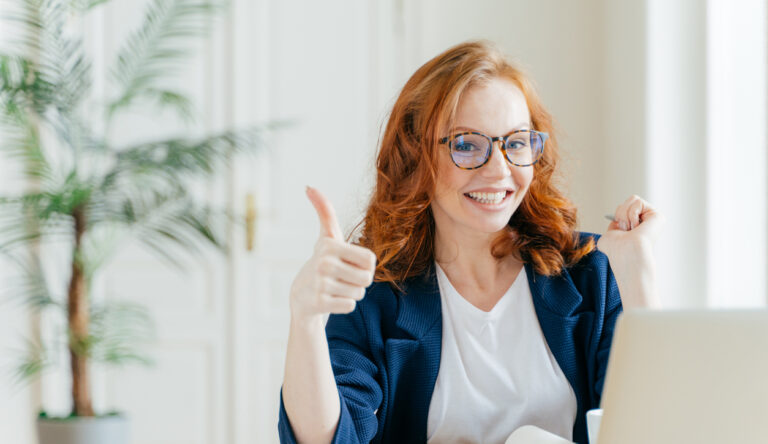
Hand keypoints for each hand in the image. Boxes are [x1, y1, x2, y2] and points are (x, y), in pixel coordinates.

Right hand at [289, 186, 376, 323]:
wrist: (301, 295)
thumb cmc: (323, 262)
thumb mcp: (327, 236)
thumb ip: (324, 212)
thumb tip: (309, 187)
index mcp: (330, 245)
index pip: (371, 260)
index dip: (364, 265)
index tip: (349, 263)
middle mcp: (324, 263)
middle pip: (367, 279)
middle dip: (358, 282)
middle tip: (342, 278)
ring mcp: (320, 284)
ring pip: (359, 293)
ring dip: (350, 293)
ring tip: (334, 288)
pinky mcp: (319, 303)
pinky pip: (350, 306)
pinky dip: (343, 304)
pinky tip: (330, 299)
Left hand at [597, 194, 663, 262]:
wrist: (624, 252)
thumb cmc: (615, 249)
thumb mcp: (608, 236)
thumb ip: (612, 228)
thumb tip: (615, 224)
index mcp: (636, 227)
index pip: (624, 208)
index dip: (618, 216)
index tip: (619, 229)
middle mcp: (646, 223)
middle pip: (629, 201)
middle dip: (621, 214)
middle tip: (625, 229)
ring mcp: (653, 219)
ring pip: (633, 199)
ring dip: (626, 214)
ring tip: (630, 229)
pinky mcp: (658, 216)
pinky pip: (638, 202)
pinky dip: (632, 214)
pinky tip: (636, 227)